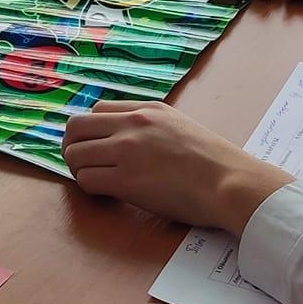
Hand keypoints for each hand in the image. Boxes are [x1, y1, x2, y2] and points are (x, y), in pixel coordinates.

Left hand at [62, 101, 293, 232]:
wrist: (229, 182)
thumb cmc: (214, 162)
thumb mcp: (181, 126)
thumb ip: (152, 126)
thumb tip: (129, 138)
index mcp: (148, 109)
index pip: (97, 110)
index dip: (91, 131)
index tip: (96, 147)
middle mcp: (133, 124)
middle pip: (76, 127)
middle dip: (73, 146)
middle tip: (83, 164)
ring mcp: (127, 151)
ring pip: (75, 154)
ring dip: (79, 169)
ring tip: (96, 181)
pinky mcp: (126, 180)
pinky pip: (87, 180)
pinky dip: (89, 188)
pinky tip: (106, 194)